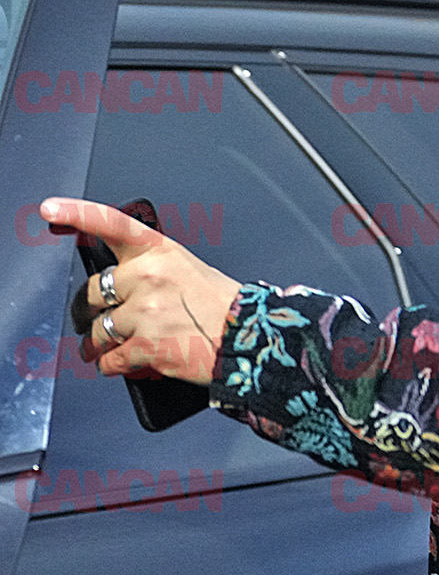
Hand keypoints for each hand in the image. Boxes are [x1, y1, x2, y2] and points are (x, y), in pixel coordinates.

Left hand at [40, 197, 241, 384]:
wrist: (250, 340)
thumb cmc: (224, 308)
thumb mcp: (188, 270)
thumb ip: (150, 271)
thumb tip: (116, 287)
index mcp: (159, 252)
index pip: (111, 224)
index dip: (77, 213)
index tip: (52, 208)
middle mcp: (148, 277)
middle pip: (91, 293)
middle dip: (90, 312)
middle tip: (96, 320)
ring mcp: (144, 312)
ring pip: (97, 332)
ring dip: (99, 344)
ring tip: (110, 349)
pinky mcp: (145, 346)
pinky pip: (110, 360)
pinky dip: (114, 366)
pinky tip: (128, 362)